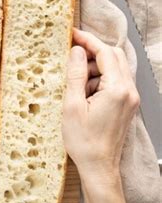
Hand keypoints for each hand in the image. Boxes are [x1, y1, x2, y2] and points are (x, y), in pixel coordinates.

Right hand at [62, 28, 139, 183]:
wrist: (99, 168)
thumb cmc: (85, 142)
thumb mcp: (72, 105)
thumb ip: (76, 74)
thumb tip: (77, 51)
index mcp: (117, 89)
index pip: (106, 53)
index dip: (88, 40)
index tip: (72, 34)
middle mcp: (129, 91)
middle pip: (114, 56)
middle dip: (93, 53)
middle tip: (72, 56)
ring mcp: (131, 99)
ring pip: (115, 68)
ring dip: (96, 68)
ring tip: (77, 86)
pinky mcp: (127, 105)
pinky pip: (116, 82)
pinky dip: (100, 80)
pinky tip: (85, 94)